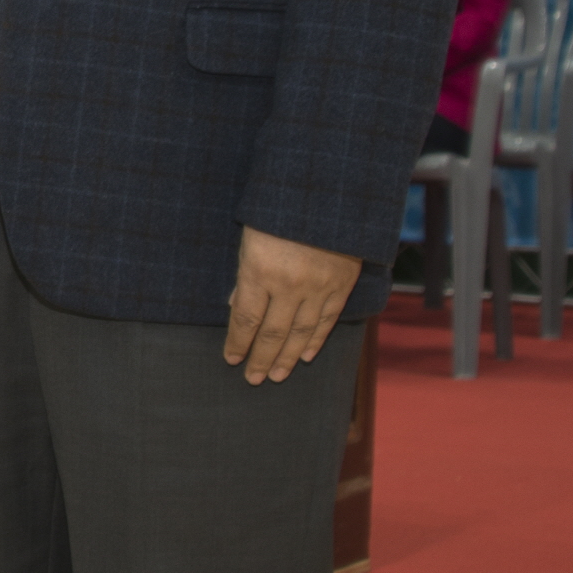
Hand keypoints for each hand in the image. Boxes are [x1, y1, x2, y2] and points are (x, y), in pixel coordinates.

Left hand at [223, 225, 359, 383]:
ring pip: (301, 333)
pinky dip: (315, 340)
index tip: (231, 359)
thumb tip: (235, 307)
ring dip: (287, 358)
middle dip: (260, 358)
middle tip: (252, 379)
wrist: (329, 193)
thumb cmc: (277, 212)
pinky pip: (327, 320)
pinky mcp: (342, 284)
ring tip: (276, 375)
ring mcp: (318, 286)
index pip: (245, 318)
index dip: (237, 342)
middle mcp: (289, 283)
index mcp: (259, 269)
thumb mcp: (250, 239)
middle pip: (272, 333)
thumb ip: (245, 276)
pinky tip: (306, 356)